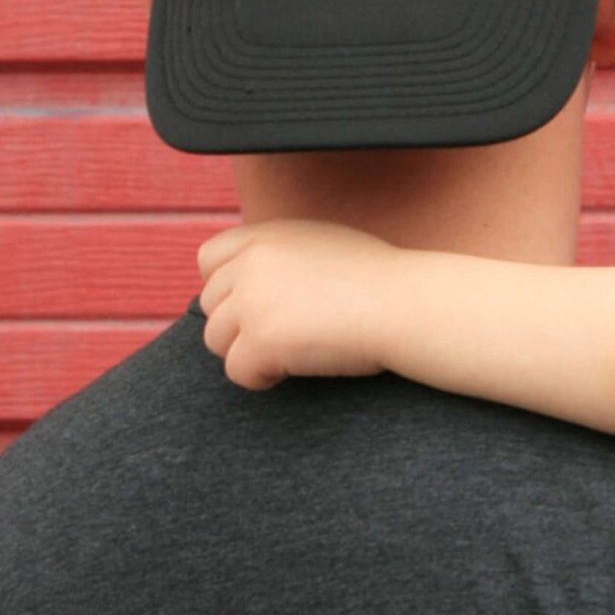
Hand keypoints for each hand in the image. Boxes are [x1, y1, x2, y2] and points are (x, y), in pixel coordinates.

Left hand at [197, 221, 402, 389]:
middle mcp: (251, 263)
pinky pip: (238, 371)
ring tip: (291, 353)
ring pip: (217, 341)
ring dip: (249, 352)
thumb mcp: (323, 244)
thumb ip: (280, 255)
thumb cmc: (379, 280)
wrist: (405, 305)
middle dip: (240, 324)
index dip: (227, 287)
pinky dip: (262, 378)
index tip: (258, 304)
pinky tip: (295, 369)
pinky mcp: (260, 340)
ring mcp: (252, 302)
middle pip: (210, 305)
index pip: (209, 259)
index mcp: (266, 235)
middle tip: (284, 335)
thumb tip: (251, 282)